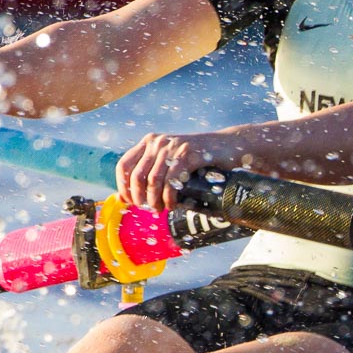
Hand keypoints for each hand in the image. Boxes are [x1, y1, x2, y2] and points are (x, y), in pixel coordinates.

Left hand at [116, 131, 252, 212]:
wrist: (229, 145)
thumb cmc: (200, 158)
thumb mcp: (173, 161)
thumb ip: (153, 172)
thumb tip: (124, 197)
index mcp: (149, 142)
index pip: (124, 165)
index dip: (123, 187)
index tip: (130, 202)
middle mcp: (157, 142)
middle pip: (136, 176)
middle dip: (140, 198)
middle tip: (149, 210)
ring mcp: (172, 147)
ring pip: (153, 181)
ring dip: (155, 201)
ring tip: (161, 210)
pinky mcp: (188, 154)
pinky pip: (171, 181)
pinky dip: (170, 198)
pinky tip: (173, 205)